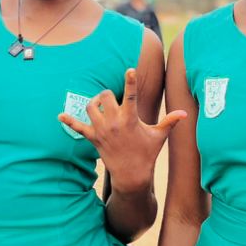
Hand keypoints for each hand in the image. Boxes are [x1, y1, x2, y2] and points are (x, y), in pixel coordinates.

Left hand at [57, 68, 185, 193]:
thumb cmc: (146, 154)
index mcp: (130, 119)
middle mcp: (114, 122)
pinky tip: (60, 116)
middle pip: (105, 96)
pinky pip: (78, 128)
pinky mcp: (93, 138)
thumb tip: (185, 113)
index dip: (131, 81)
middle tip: (113, 99)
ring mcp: (102, 130)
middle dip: (108, 93)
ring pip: (90, 107)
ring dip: (94, 102)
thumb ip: (170, 121)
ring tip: (100, 104)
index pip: (130, 96)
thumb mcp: (159, 136)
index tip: (130, 69)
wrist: (132, 175)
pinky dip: (69, 121)